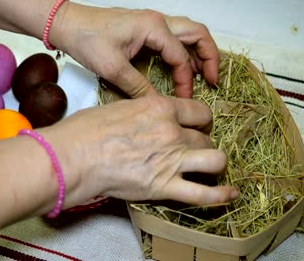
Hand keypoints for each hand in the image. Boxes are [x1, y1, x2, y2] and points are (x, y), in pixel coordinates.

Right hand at [41, 94, 237, 207]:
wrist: (72, 157)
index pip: (200, 112)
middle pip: (205, 137)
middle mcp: (172, 132)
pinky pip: (204, 194)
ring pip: (214, 160)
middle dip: (200, 143)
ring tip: (205, 168)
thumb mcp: (117, 108)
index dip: (199, 120)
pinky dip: (220, 195)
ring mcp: (171, 160)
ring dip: (212, 164)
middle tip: (189, 150)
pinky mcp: (164, 187)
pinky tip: (230, 194)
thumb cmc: (85, 131)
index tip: (194, 126)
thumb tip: (145, 118)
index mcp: (160, 108)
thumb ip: (142, 112)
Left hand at [53, 4, 218, 97]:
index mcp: (153, 27)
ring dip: (198, 53)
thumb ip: (138, 88)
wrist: (68, 25)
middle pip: (197, 34)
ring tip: (203, 76)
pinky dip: (183, 52)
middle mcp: (158, 21)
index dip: (185, 80)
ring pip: (188, 34)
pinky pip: (173, 38)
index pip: (180, 56)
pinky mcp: (145, 28)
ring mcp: (152, 23)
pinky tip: (181, 69)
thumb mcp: (113, 69)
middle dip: (209, 57)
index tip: (184, 99)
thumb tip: (157, 105)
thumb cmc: (87, 40)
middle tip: (213, 80)